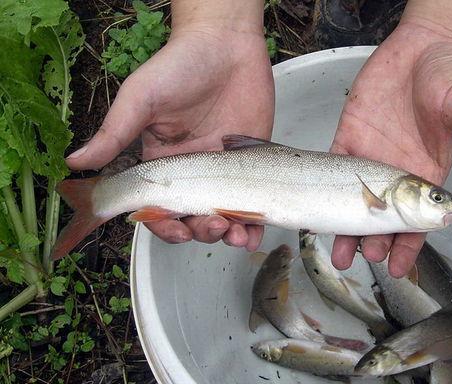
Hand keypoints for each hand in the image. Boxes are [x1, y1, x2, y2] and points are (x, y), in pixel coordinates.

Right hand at [66, 26, 273, 250]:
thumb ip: (114, 132)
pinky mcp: (250, 165)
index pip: (157, 207)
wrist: (226, 44)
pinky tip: (254, 232)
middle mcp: (191, 174)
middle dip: (199, 232)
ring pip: (223, 219)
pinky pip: (251, 204)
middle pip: (191, 220)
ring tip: (236, 234)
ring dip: (228, 235)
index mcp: (160, 164)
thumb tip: (75, 162)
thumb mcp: (141, 98)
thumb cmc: (179, 66)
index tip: (172, 226)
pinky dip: (253, 225)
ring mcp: (222, 172)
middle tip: (211, 226)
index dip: (162, 224)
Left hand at [329, 20, 451, 276]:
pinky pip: (334, 167)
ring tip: (339, 253)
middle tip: (363, 256)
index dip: (408, 244)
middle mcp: (396, 174)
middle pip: (383, 218)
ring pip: (354, 201)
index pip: (418, 220)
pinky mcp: (349, 138)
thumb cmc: (445, 76)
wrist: (420, 50)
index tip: (397, 268)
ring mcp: (370, 158)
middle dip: (374, 240)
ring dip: (346, 227)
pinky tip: (317, 212)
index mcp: (425, 175)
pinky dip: (325, 189)